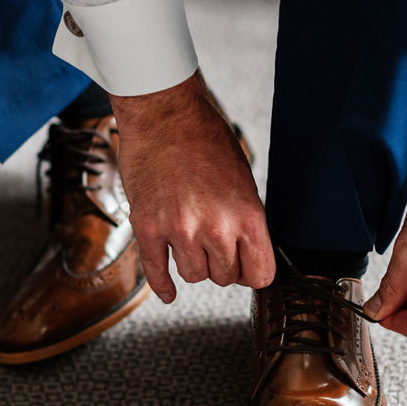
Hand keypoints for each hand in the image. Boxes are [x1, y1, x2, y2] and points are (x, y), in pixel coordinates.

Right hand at [109, 71, 274, 302]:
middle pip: (225, 277)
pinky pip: (157, 271)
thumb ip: (244, 220)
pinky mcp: (147, 227)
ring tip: (190, 241)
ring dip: (193, 264)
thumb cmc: (205, 139)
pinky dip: (162, 286)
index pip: (260, 274)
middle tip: (213, 244)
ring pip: (194, 276)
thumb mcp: (243, 180)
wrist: (163, 114)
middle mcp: (215, 227)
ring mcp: (179, 229)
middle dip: (221, 264)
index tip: (246, 268)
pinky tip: (167, 291)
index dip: (253, 273)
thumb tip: (246, 253)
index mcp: (247, 215)